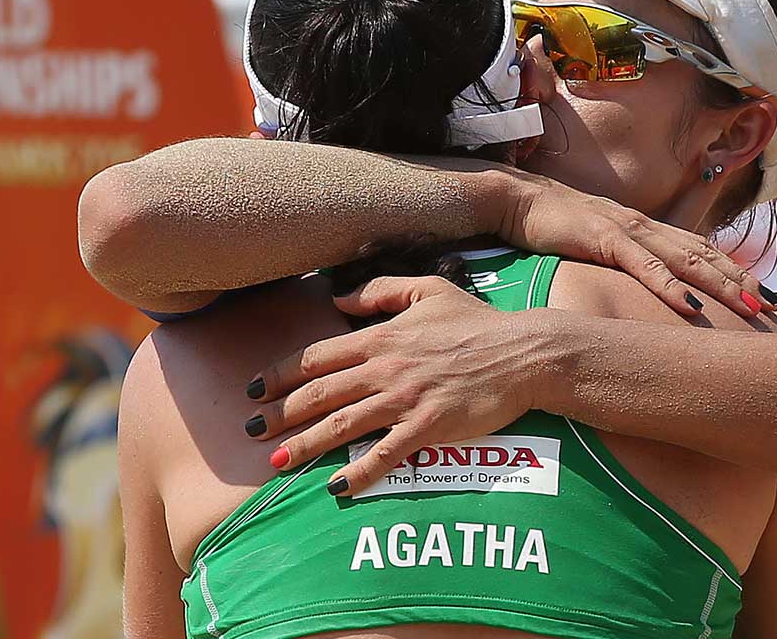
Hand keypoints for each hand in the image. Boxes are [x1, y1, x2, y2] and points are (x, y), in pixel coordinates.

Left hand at [244, 276, 550, 495]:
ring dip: (305, 445)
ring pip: (342, 426)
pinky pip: (386, 454)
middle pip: (319, 394)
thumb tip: (338, 297)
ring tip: (277, 463)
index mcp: (381, 337)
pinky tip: (337, 487)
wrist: (524, 354)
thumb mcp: (428, 289)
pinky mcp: (430, 428)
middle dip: (280, 414)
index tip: (253, 390)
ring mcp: (406, 400)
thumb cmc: (477, 322)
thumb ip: (380, 289)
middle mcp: (386, 369)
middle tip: (252, 431)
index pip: (315, 357)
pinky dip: (359, 473)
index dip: (279, 374)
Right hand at [494, 171, 769, 316]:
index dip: (735, 272)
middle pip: (705, 255)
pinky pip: (643, 266)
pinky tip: (691, 308)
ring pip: (686, 260)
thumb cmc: (551, 225)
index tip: (763, 298)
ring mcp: (626, 229)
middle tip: (774, 309)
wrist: (514, 200)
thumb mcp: (594, 246)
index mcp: (644, 228)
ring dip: (722, 286)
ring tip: (751, 309)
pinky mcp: (603, 237)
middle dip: (742, 282)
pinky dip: (670, 287)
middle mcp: (644, 225)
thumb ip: (620, 262)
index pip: (701, 251)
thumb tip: (639, 291)